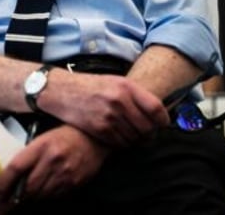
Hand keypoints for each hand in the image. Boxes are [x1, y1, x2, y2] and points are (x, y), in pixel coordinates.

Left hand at [0, 125, 107, 212]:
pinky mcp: (73, 183)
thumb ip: (28, 155)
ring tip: (18, 204)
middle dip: (13, 200)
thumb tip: (11, 175)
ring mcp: (64, 174)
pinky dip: (43, 199)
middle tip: (3, 207)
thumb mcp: (44, 137)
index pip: (16, 168)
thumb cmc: (66, 134)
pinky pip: (53, 197)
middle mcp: (52, 160)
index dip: (2, 185)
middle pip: (27, 188)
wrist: (94, 138)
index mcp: (42, 145)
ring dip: (27, 202)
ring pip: (39, 196)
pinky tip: (38, 197)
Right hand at [42, 71, 169, 146]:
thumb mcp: (114, 81)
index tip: (162, 124)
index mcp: (126, 86)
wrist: (61, 90)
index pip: (156, 108)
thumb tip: (154, 111)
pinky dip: (122, 144)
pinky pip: (119, 144)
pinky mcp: (99, 129)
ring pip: (134, 138)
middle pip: (147, 127)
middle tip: (148, 135)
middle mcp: (120, 101)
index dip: (163, 120)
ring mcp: (109, 116)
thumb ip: (134, 94)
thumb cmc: (89, 86)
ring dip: (135, 141)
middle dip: (150, 134)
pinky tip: (118, 137)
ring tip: (130, 135)